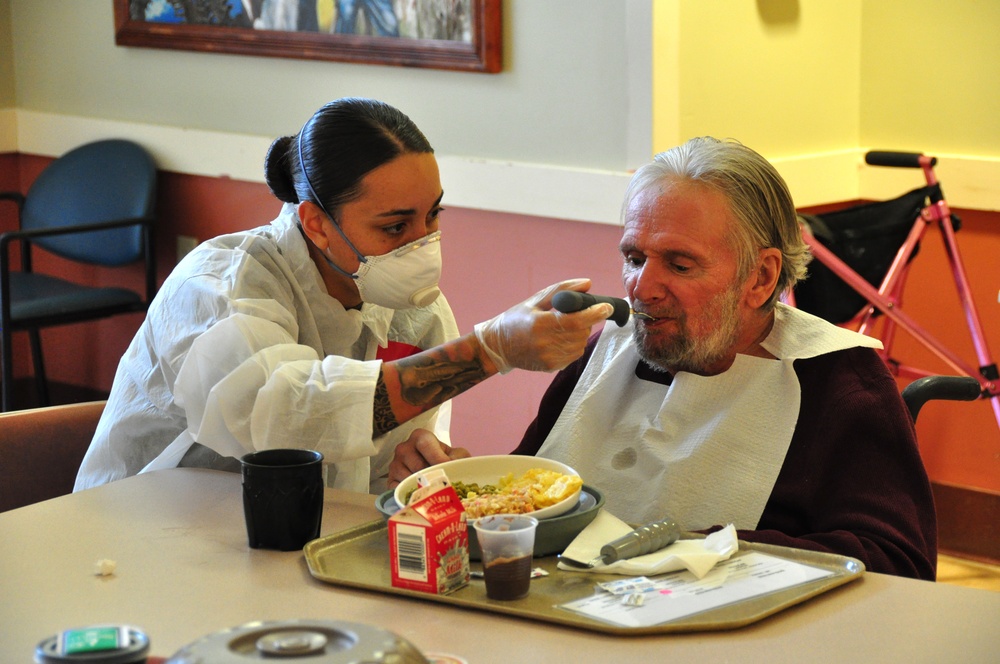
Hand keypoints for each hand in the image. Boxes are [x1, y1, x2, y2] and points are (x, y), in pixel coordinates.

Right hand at [387, 428, 470, 488]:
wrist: (437, 470)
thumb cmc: (447, 459)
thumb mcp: (457, 455)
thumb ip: (458, 459)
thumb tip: (455, 468)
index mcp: (420, 437)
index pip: (425, 445)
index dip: (437, 458)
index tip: (447, 469)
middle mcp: (404, 448)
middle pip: (417, 465)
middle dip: (431, 476)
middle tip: (442, 485)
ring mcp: (395, 465)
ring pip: (407, 478)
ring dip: (421, 487)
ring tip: (434, 492)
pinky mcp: (390, 480)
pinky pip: (398, 489)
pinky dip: (409, 495)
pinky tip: (421, 497)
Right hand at [474, 278, 612, 372]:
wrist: (499, 346)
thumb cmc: (516, 319)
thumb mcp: (535, 300)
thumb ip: (561, 290)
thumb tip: (588, 283)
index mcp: (539, 323)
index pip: (575, 320)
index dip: (594, 314)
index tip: (607, 307)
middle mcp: (544, 343)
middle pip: (581, 332)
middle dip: (586, 321)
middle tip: (576, 314)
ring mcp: (548, 358)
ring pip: (580, 345)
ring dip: (581, 334)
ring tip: (565, 327)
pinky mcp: (550, 367)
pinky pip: (574, 355)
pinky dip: (574, 345)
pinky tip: (561, 339)